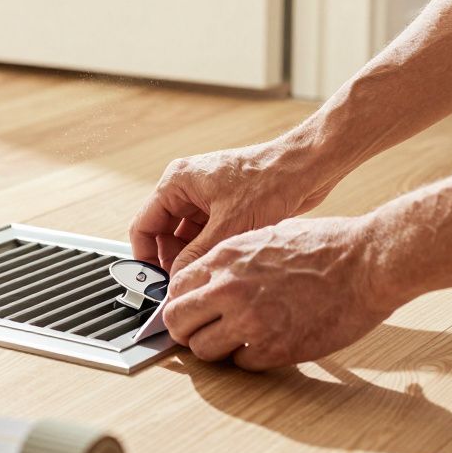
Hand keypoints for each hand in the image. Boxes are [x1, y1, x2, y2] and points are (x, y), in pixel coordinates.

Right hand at [130, 141, 333, 275]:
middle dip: (172, 260)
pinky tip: (221, 265)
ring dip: (193, 257)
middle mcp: (188, 188)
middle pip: (163, 234)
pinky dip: (209, 251)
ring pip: (186, 238)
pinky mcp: (226, 207)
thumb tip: (177, 281)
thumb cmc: (270, 181)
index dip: (146, 257)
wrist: (308, 168)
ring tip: (207, 276)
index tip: (155, 283)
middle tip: (184, 285)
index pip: (144, 224)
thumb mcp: (228, 225)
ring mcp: (206, 197)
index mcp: (177, 182)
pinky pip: (206, 235)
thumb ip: (197, 256)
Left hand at [161, 216, 402, 369]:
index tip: (194, 311)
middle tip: (204, 333)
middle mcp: (229, 289)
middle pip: (178, 321)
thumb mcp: (268, 237)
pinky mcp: (274, 349)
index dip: (184, 302)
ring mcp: (249, 321)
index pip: (176, 288)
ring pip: (202, 350)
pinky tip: (268, 346)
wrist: (367, 263)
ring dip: (216, 349)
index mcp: (226, 257)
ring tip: (238, 342)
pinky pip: (240, 365)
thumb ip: (235, 261)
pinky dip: (249, 360)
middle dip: (187, 330)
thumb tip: (213, 280)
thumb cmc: (328, 245)